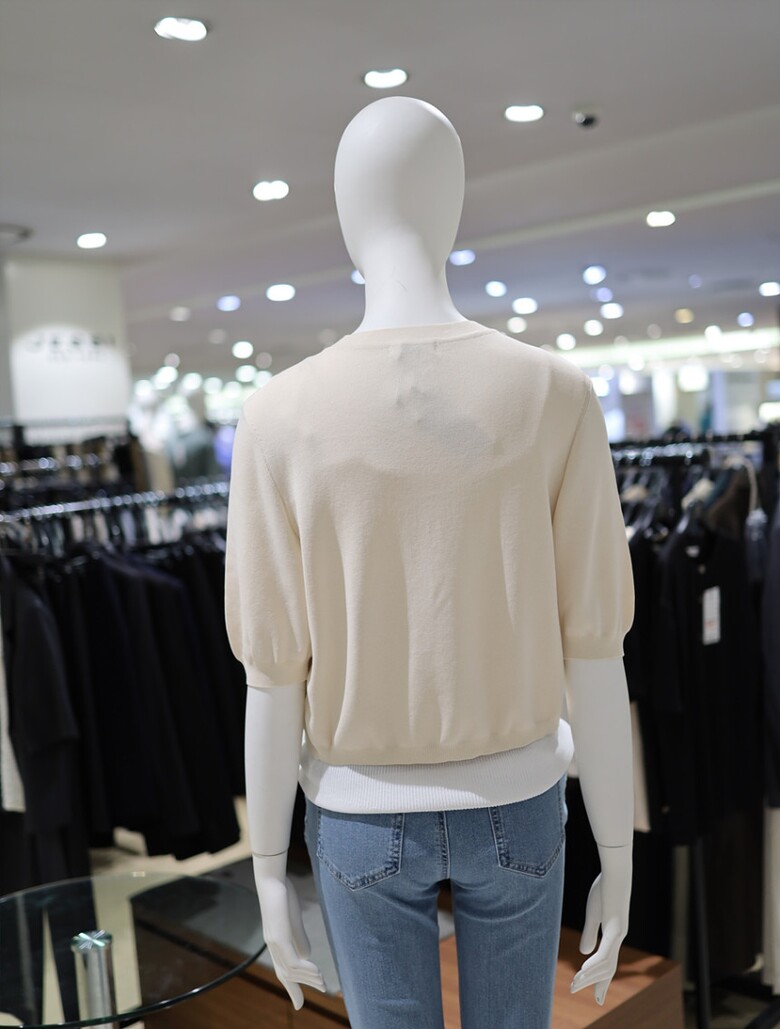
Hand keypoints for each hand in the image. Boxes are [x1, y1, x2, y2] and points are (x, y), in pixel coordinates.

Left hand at [252, 853, 326, 1009]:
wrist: (272, 878)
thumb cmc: (282, 894)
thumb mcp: (294, 918)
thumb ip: (299, 937)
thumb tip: (307, 957)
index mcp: (276, 941)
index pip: (284, 970)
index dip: (293, 987)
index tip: (299, 1004)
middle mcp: (273, 944)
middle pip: (286, 974)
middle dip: (301, 987)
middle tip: (323, 989)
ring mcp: (274, 941)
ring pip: (290, 970)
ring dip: (308, 977)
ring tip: (322, 980)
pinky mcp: (279, 936)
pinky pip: (292, 961)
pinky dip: (305, 969)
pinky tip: (316, 971)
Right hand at [570, 843, 631, 1004]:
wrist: (616, 871)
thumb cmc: (605, 888)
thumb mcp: (593, 913)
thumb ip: (590, 933)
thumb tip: (584, 953)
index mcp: (614, 934)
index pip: (608, 964)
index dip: (602, 981)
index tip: (599, 999)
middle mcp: (619, 937)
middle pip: (608, 969)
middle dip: (596, 985)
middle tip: (588, 999)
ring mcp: (619, 934)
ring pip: (606, 965)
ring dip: (590, 977)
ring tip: (575, 984)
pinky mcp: (615, 928)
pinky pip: (605, 952)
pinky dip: (594, 964)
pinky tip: (584, 971)